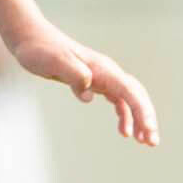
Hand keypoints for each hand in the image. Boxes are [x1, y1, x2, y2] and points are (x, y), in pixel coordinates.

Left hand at [9, 28, 159, 146]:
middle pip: (136, 95)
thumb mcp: (54, 62)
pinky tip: (124, 132)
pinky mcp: (94, 82)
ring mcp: (102, 77)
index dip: (141, 112)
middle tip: (152, 143)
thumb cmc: (40, 50)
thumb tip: (89, 93)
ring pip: (130, 99)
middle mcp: (107, 72)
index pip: (129, 91)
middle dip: (147, 118)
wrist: (30, 39)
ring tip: (144, 142)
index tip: (148, 132)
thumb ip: (74, 74)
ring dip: (139, 120)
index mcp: (101, 68)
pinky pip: (117, 100)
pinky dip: (125, 116)